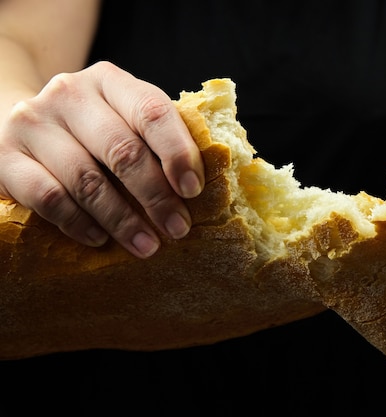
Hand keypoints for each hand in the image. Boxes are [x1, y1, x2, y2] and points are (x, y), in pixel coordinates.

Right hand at [0, 61, 204, 257]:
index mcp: (110, 81)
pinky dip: (79, 223)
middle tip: (178, 228)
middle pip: (123, 150)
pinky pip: (49, 198)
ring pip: (86, 179)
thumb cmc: (91, 128)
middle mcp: (69, 94)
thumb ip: (156, 138)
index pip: (151, 111)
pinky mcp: (6, 156)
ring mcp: (33, 123)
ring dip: (122, 220)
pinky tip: (100, 239)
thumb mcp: (123, 118)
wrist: (20, 120)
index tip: (193, 190)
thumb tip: (200, 186)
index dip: (177, 152)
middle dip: (156, 196)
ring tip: (147, 245)